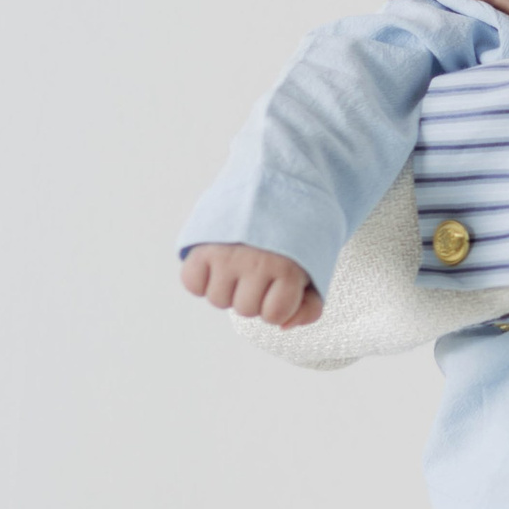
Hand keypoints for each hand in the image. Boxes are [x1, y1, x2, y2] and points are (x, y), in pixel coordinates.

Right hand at [179, 242, 322, 327]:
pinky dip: (202, 278)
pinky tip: (217, 261)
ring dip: (228, 287)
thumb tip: (283, 327)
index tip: (282, 283)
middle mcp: (256, 263)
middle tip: (259, 267)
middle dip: (253, 294)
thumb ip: (309, 305)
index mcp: (288, 268)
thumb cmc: (296, 230)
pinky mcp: (202, 246)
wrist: (277, 181)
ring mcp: (226, 255)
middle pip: (245, 310)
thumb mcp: (316, 265)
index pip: (274, 316)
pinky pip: (193, 284)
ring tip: (239, 260)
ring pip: (218, 300)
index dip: (277, 304)